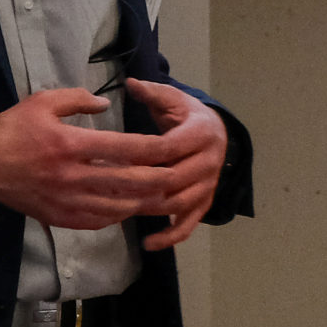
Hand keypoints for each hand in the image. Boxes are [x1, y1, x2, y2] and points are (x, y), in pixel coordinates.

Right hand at [0, 88, 180, 230]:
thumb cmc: (13, 129)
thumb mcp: (42, 102)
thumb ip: (77, 99)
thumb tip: (106, 103)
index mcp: (70, 144)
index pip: (123, 148)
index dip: (152, 150)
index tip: (171, 147)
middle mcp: (72, 176)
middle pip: (127, 182)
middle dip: (157, 180)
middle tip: (177, 175)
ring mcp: (66, 201)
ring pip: (117, 207)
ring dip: (142, 201)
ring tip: (161, 194)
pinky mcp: (59, 217)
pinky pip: (97, 221)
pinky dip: (118, 215)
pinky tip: (128, 207)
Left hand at [122, 78, 229, 250]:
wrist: (216, 132)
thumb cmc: (185, 114)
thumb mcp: (172, 99)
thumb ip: (152, 92)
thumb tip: (130, 83)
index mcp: (201, 133)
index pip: (170, 147)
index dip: (142, 153)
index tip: (114, 157)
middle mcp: (210, 162)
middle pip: (176, 179)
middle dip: (144, 185)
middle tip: (110, 189)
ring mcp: (209, 186)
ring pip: (181, 204)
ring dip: (152, 210)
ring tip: (122, 211)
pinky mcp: (205, 203)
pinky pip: (189, 224)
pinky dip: (170, 236)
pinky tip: (148, 244)